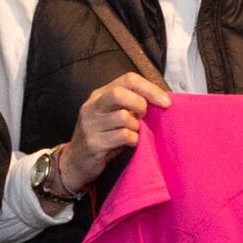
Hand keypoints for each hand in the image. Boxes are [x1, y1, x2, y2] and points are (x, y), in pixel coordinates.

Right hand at [55, 68, 169, 195]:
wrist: (76, 162)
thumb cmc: (102, 137)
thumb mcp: (113, 116)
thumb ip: (130, 105)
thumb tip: (160, 100)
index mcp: (99, 95)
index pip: (128, 79)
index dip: (149, 88)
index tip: (166, 102)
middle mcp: (92, 106)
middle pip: (119, 93)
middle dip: (140, 104)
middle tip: (144, 117)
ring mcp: (90, 124)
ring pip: (123, 117)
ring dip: (136, 127)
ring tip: (135, 133)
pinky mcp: (93, 143)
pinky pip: (123, 136)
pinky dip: (134, 140)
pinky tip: (131, 143)